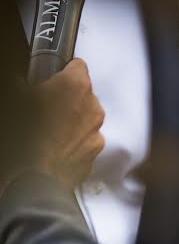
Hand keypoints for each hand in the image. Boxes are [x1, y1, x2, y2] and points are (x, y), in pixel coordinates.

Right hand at [30, 59, 104, 189]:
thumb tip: (24, 85)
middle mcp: (92, 108)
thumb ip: (26, 85)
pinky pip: (86, 142)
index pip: (77, 66)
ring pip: (86, 119)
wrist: (36, 177)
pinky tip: (57, 148)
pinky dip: (75, 143)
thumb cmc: (27, 136)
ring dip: (73, 121)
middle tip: (47, 108)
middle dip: (69, 99)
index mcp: (75, 86)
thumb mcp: (18, 99)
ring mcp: (96, 133)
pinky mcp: (94, 154)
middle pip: (84, 95)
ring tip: (50, 131)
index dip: (63, 72)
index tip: (54, 78)